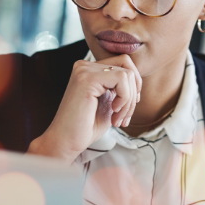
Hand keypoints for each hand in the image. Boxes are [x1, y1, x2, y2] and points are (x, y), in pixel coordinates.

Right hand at [27, 54, 141, 163]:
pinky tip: (113, 112)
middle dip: (133, 93)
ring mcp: (84, 70)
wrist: (66, 142)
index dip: (133, 85)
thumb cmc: (86, 126)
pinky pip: (122, 79)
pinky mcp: (87, 78)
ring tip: (117, 119)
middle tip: (123, 116)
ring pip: (127, 74)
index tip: (127, 107)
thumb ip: (119, 88)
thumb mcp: (108, 102)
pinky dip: (124, 99)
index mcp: (89, 70)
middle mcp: (85, 66)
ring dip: (128, 101)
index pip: (123, 63)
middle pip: (127, 65)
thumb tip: (137, 79)